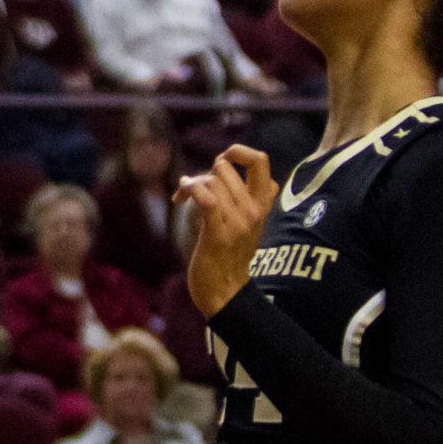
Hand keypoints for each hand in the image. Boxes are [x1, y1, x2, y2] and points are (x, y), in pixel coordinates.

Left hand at [177, 143, 275, 317]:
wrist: (226, 292)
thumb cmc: (229, 254)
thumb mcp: (248, 222)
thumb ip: (249, 197)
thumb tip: (251, 172)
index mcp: (263, 205)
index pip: (261, 161)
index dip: (238, 151)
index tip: (222, 161)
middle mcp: (254, 211)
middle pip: (224, 167)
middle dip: (203, 171)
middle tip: (196, 188)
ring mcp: (238, 223)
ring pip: (210, 180)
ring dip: (190, 184)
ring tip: (184, 197)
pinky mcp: (218, 234)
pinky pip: (206, 198)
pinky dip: (189, 190)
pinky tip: (180, 199)